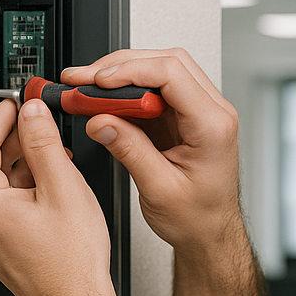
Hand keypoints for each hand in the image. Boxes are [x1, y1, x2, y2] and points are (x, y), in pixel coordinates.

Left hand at [0, 99, 118, 295]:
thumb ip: (44, 143)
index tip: (18, 100)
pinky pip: (5, 203)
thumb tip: (32, 114)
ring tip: (57, 155)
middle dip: (17, 138)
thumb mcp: (63, 187)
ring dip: (25, 163)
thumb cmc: (71, 263)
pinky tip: (52, 183)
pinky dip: (26, 186)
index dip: (3, 115)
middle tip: (42, 122)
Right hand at [60, 48, 241, 256]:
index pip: (172, 74)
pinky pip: (152, 90)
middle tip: (82, 80)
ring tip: (87, 88)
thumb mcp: (159, 190)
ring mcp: (198, 111)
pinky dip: (124, 92)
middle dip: (119, 66)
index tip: (98, 81)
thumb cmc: (198, 218)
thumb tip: (100, 121)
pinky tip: (102, 100)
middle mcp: (211, 112)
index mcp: (213, 126)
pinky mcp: (182, 116)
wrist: (209, 233)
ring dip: (120, 75)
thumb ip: (130, 151)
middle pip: (165, 62)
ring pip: (159, 70)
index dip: (130, 71)